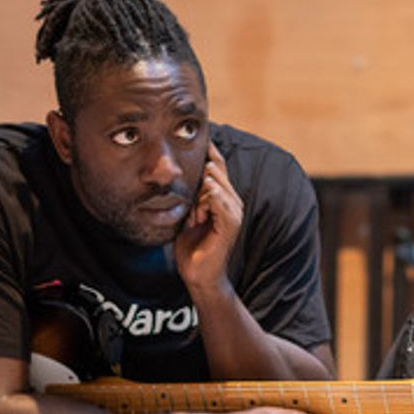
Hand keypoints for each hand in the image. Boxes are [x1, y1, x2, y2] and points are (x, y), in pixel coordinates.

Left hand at [174, 142, 241, 295]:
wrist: (198, 274)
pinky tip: (200, 217)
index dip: (207, 152)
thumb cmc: (191, 246)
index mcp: (223, 196)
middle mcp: (232, 200)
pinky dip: (205, 204)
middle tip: (192, 213)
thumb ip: (189, 194)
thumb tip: (178, 174)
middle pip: (214, 171)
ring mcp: (234, 211)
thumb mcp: (186, 213)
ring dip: (198, 198)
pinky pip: (218, 198)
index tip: (194, 139)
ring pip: (213, 183)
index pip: (217, 165)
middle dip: (196, 184)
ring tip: (195, 219)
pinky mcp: (231, 223)